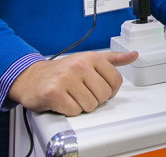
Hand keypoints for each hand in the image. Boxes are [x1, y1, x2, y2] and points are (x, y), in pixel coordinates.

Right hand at [8, 50, 137, 115]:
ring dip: (81, 105)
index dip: (109, 91)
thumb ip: (113, 60)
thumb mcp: (89, 60)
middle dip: (94, 98)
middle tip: (82, 92)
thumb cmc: (63, 70)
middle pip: (103, 95)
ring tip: (71, 96)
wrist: (32, 77)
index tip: (99, 89)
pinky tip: (63, 101)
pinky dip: (69, 110)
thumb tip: (134, 55)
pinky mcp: (54, 93)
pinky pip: (74, 111)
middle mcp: (79, 66)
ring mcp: (66, 79)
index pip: (115, 81)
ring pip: (90, 105)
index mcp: (91, 57)